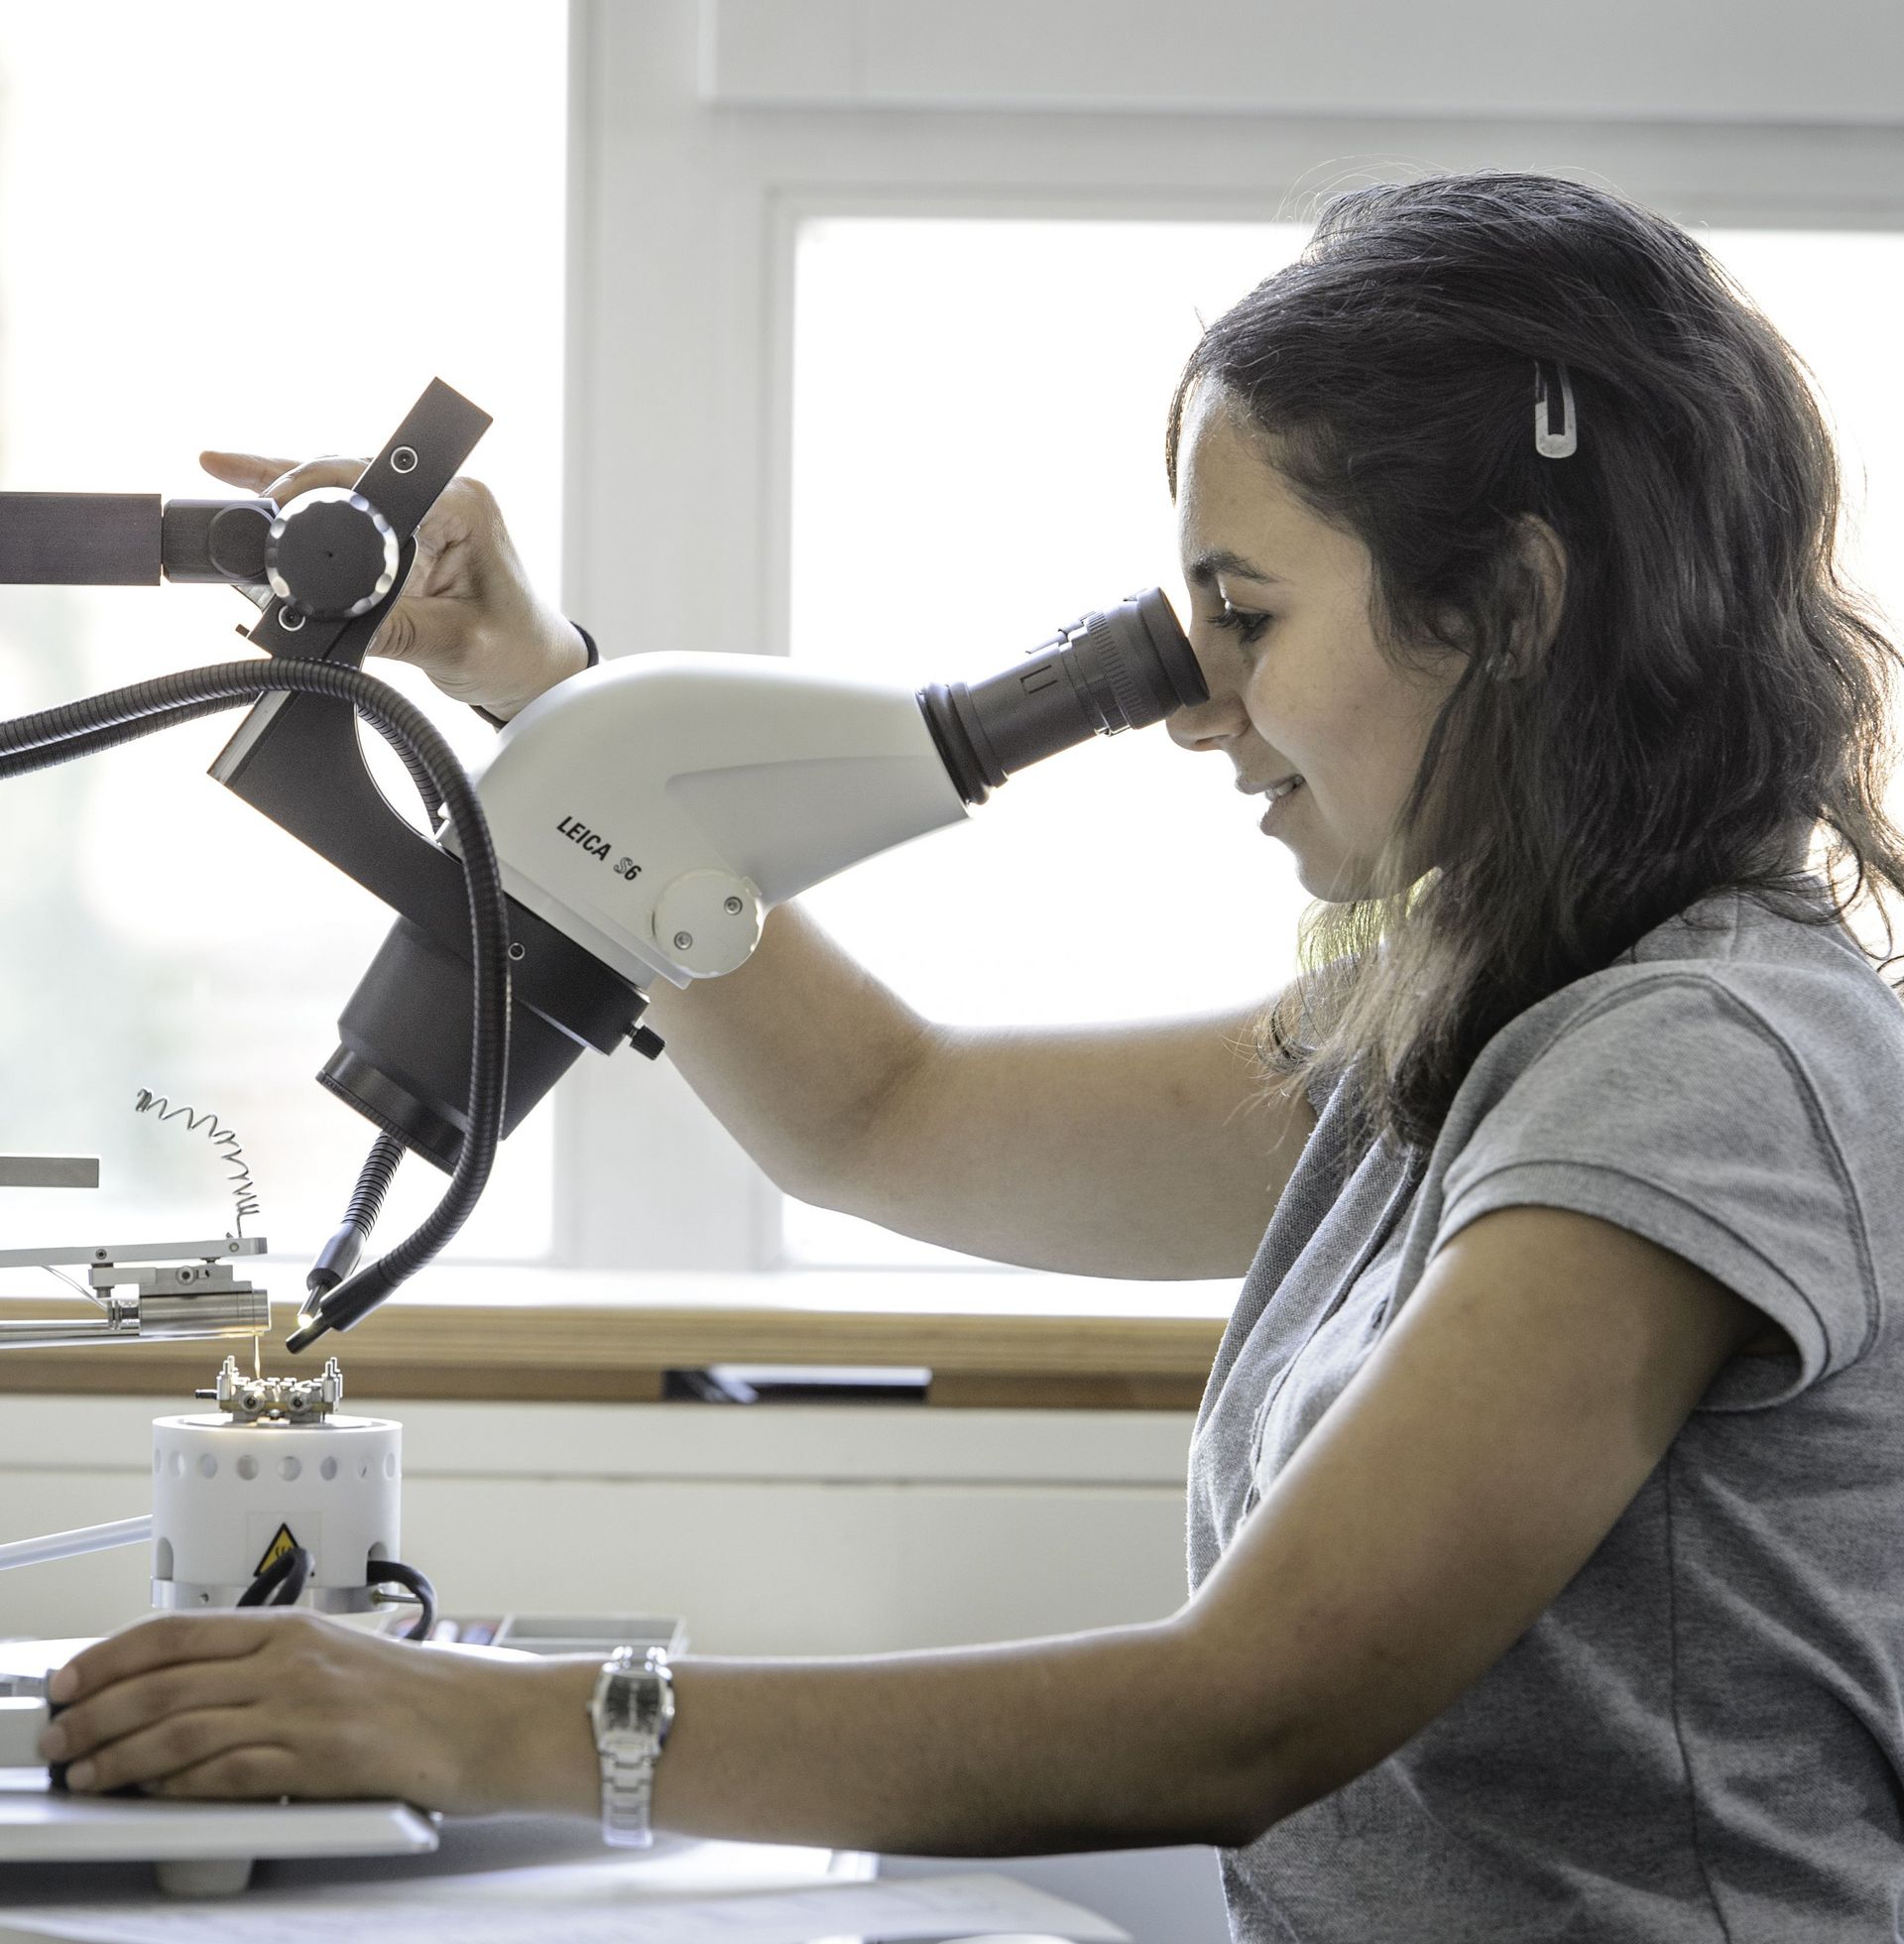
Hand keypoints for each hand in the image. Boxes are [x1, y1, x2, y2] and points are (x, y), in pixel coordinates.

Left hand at [38, 1609, 596, 1812]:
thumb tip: (200, 1694)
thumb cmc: (427, 1695)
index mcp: (295, 1628)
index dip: (110, 1656)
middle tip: (57, 1737)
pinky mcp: (319, 1760)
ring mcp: (305, 1709)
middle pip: (166, 1681)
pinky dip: (175, 1787)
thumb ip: (277, 1669)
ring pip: (182, 1728)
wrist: (491, 1721)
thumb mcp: (344, 1660)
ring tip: (85, 1774)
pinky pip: (226, 1773)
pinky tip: (150, 1795)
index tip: (71, 1679)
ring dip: (118, 1755)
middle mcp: (293, 1660)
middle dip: (95, 1713)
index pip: (176, 1632)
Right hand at [200, 450, 589, 720]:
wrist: (532, 667)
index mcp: (463, 506)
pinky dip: (296, 501)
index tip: (279, 500)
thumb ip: (398, 631)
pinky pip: (342, 509)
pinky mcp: (401, 532)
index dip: (323, 484)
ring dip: (284, 484)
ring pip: (340, 484)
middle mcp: (441, 496)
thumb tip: (328, 621)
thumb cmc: (514, 650)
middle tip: (241, 503)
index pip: (380, 480)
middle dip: (293, 485)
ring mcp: (419, 512)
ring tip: (221, 469)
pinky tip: (242, 477)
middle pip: (351, 473)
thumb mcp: (456, 646)